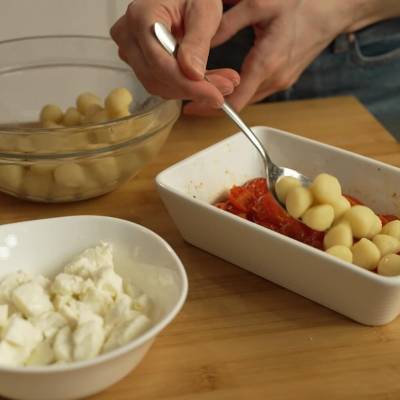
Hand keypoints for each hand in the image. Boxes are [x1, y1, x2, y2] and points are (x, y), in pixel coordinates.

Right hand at [110, 0, 239, 108]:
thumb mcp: (203, 9)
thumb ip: (198, 42)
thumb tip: (193, 74)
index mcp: (141, 17)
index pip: (161, 64)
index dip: (189, 85)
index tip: (216, 96)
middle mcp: (128, 36)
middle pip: (158, 79)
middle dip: (194, 90)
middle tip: (227, 87)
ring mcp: (130, 51)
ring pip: (159, 86)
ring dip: (191, 90)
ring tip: (222, 83)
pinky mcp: (138, 61)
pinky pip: (160, 83)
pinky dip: (185, 87)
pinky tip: (206, 82)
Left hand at [185, 0, 355, 114]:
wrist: (335, 10)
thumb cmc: (301, 3)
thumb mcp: (259, 5)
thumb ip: (226, 25)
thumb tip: (200, 41)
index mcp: (266, 63)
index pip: (235, 101)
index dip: (210, 107)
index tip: (191, 107)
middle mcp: (275, 79)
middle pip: (238, 102)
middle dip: (213, 101)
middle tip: (190, 94)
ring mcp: (282, 82)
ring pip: (248, 98)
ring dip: (227, 96)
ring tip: (205, 88)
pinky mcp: (285, 79)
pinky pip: (258, 91)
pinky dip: (241, 90)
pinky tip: (228, 82)